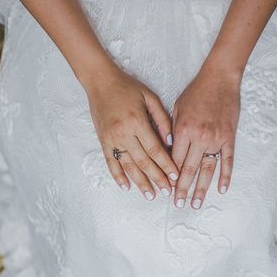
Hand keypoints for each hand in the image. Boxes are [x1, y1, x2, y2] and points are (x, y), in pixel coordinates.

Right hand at [85, 67, 178, 199]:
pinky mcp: (103, 141)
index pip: (155, 149)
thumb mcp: (149, 97)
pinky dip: (118, 176)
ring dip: (140, 182)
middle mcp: (123, 133)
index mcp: (137, 122)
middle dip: (157, 178)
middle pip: (143, 162)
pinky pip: (110, 162)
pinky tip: (126, 187)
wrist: (100, 81)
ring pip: (128, 166)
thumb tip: (171, 141)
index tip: (175, 176)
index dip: (166, 164)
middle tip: (167, 191)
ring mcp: (111, 139)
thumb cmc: (127, 86)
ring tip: (151, 195)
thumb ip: (162, 119)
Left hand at [171, 63, 240, 208]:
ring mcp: (216, 139)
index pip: (174, 160)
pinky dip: (225, 177)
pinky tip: (222, 190)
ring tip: (196, 204)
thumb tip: (167, 152)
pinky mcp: (229, 138)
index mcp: (183, 130)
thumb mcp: (176, 108)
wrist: (220, 78)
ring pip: (207, 170)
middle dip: (182, 189)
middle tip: (178, 204)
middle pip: (189, 170)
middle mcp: (199, 137)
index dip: (169, 177)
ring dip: (201, 189)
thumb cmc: (196, 92)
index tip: (166, 190)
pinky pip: (227, 161)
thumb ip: (171, 131)